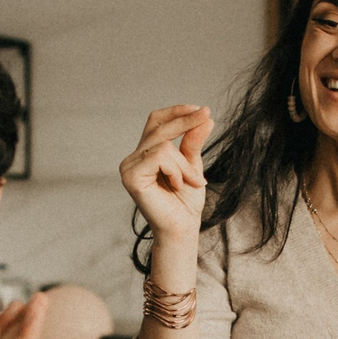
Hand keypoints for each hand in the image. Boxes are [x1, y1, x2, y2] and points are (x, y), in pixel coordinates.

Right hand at [120, 104, 211, 246]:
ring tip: (191, 182)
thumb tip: (205, 116)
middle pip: (160, 128)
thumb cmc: (185, 203)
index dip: (176, 112)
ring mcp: (129, 167)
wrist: (183, 228)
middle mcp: (133, 159)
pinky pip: (160, 157)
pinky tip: (177, 186)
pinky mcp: (131, 177)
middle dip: (186, 123)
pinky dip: (176, 170)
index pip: (156, 121)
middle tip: (208, 117)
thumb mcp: (192, 165)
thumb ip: (193, 141)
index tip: (202, 110)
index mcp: (145, 154)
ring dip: (184, 163)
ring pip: (163, 145)